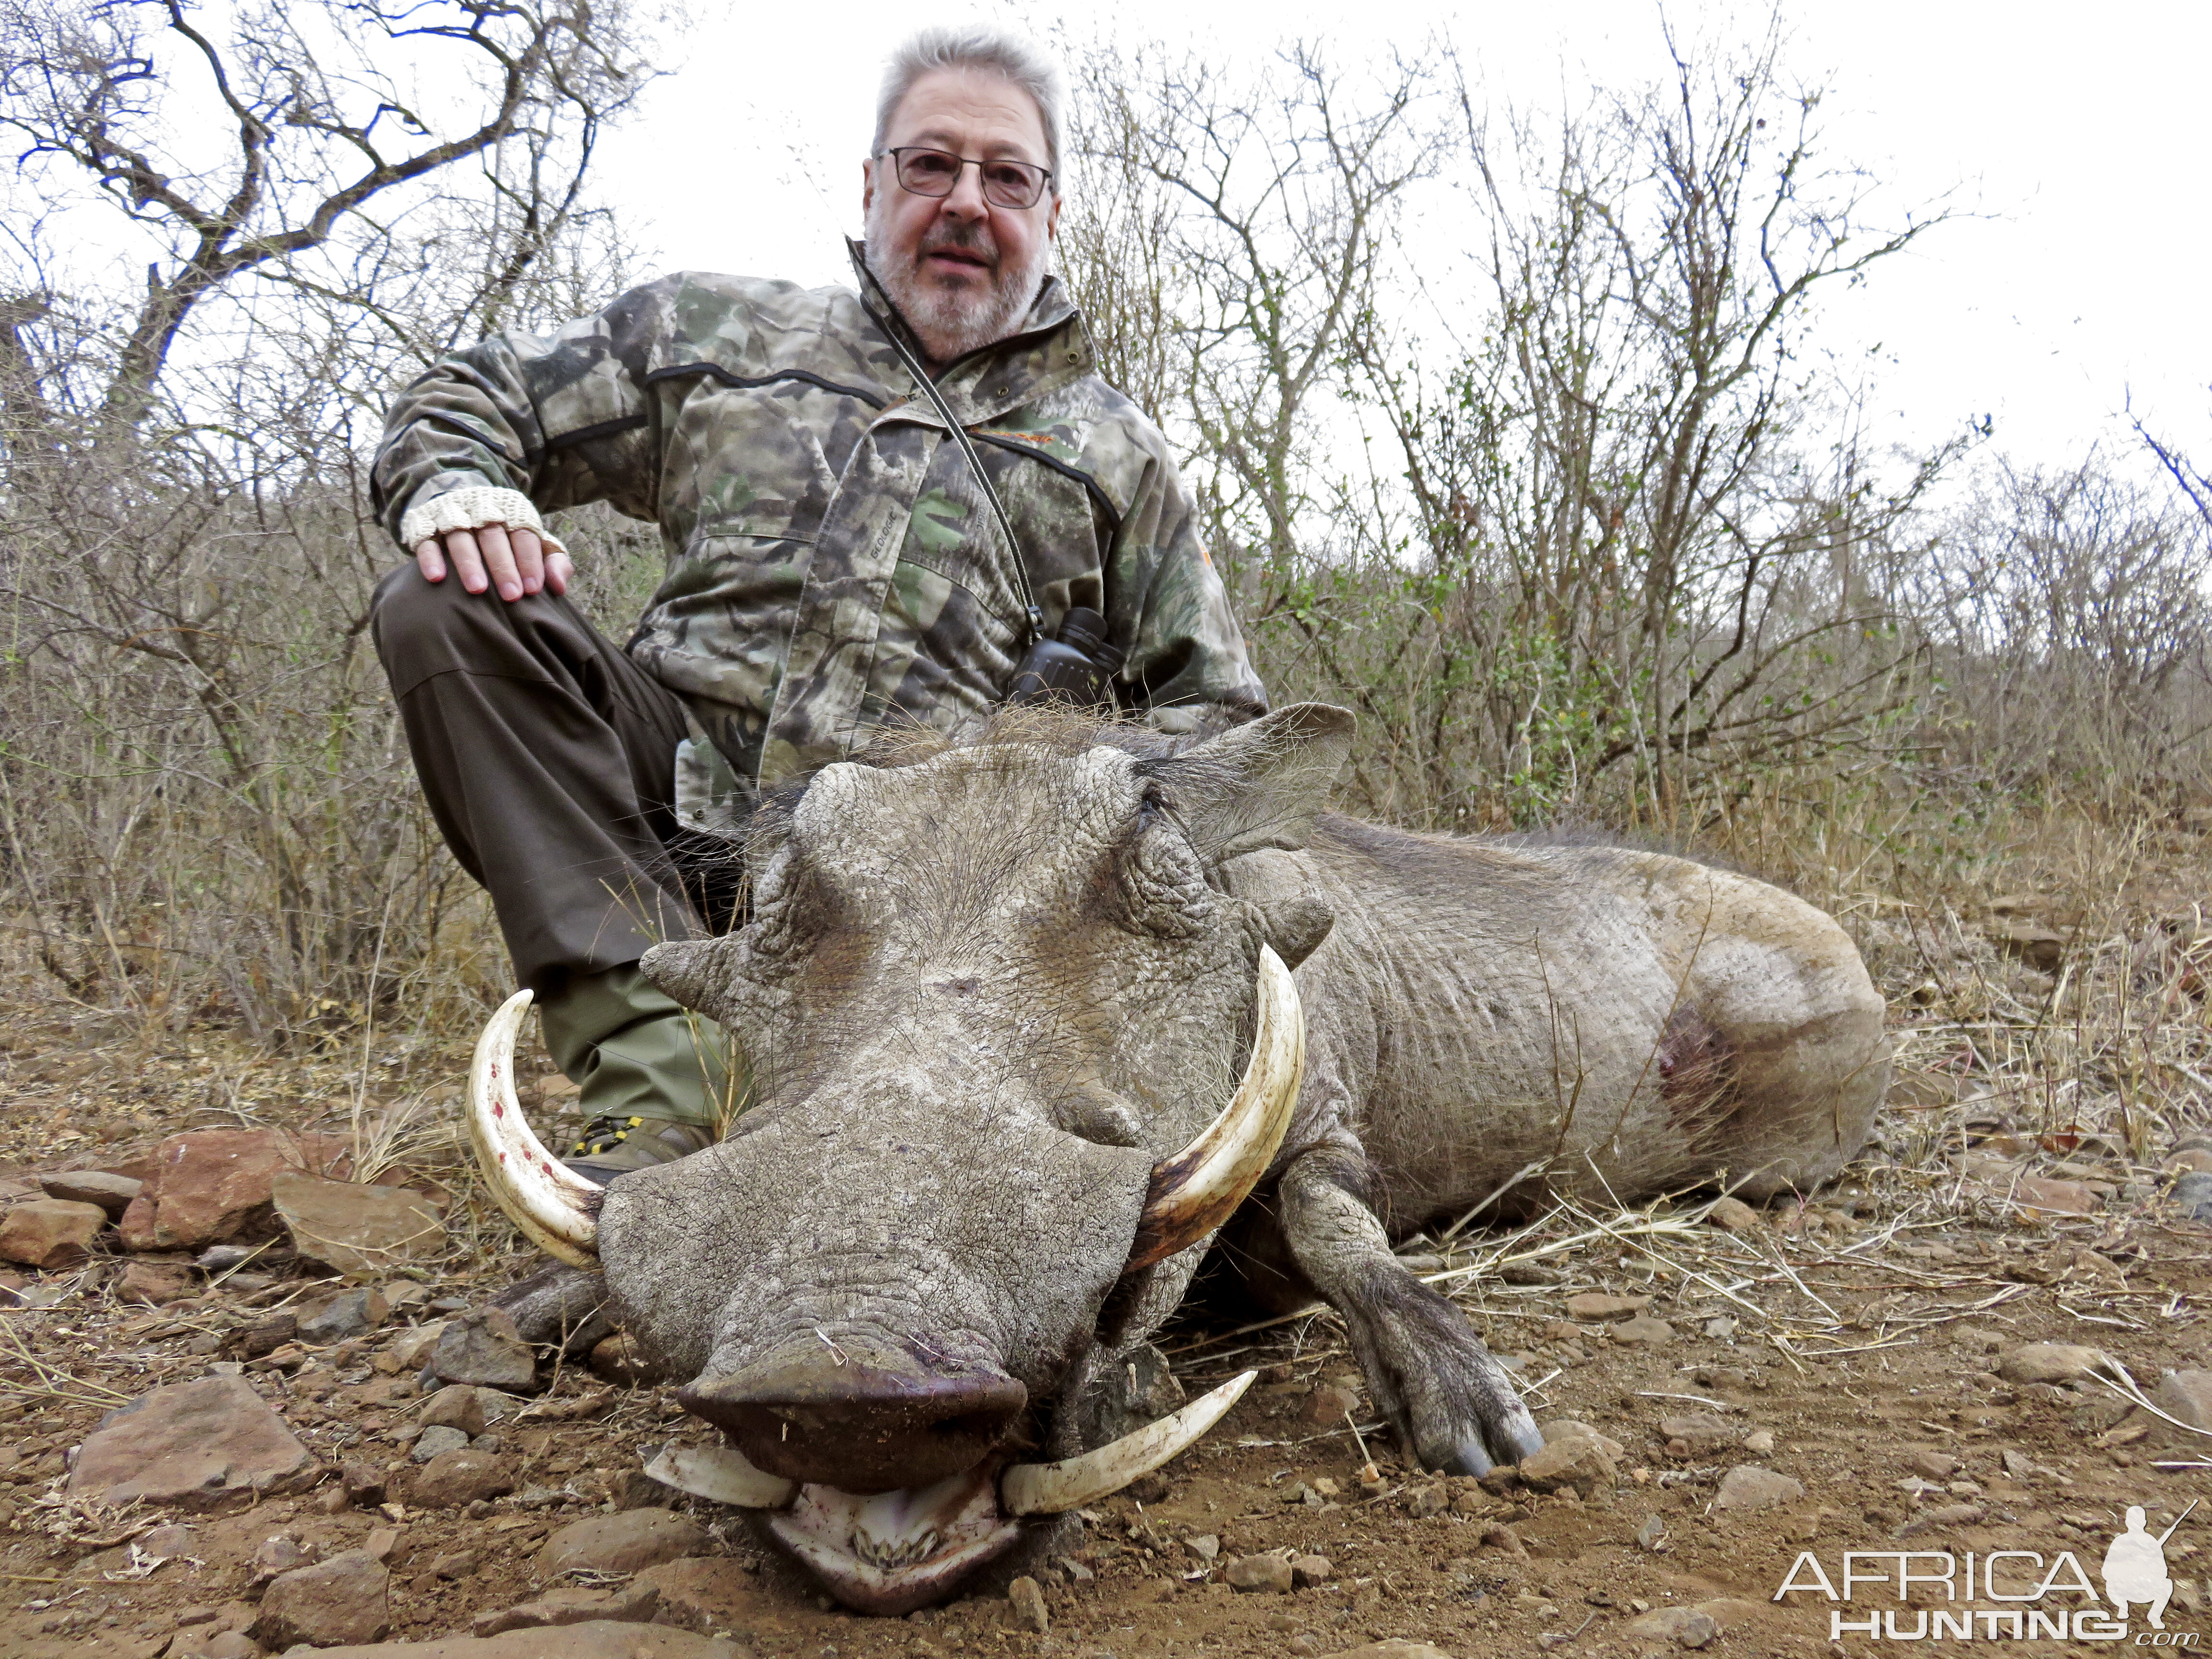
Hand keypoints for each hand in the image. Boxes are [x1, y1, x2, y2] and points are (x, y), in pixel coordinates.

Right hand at [414, 523, 571, 600]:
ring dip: (469, 563)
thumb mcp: (533, 542)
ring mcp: (453, 516)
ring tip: (478, 590)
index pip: (524, 535)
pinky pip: (427, 540)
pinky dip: (431, 557)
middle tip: (511, 596)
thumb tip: (559, 587)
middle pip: (494, 536)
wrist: (463, 502)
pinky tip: (436, 578)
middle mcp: (483, 511)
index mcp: (513, 513)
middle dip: (503, 566)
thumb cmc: (509, 536)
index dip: (529, 561)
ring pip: (461, 537)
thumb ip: (552, 561)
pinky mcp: (427, 525)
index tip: (533, 589)